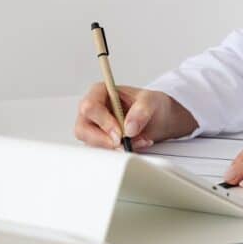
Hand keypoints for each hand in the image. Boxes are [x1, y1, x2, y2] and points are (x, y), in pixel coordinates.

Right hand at [74, 83, 197, 150]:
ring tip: (139, 141)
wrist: (160, 118)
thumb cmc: (151, 104)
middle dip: (104, 140)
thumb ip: (141, 111)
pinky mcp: (101, 142)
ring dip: (115, 147)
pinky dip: (120, 152)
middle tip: (124, 144)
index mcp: (100, 92)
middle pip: (83, 129)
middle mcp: (93, 110)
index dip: (103, 122)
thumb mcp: (152, 101)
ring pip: (91, 144)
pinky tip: (137, 144)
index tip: (120, 133)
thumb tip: (129, 128)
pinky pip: (103, 152)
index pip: (90, 106)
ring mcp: (95, 127)